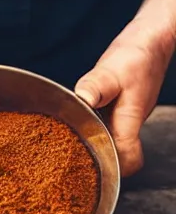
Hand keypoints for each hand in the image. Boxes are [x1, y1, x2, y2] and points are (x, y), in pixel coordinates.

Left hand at [75, 18, 174, 176]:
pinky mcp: (118, 114)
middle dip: (96, 166)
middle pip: (116, 159)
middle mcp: (126, 126)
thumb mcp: (111, 70)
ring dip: (91, 149)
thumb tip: (82, 98)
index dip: (113, 172)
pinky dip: (90, 134)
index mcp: (128, 123)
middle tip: (67, 169)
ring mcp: (123, 121)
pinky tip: (73, 129)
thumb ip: (96, 86)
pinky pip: (104, 132)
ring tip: (64, 152)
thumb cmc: (136, 55)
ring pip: (110, 146)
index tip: (92, 174)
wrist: (149, 40)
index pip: (127, 161)